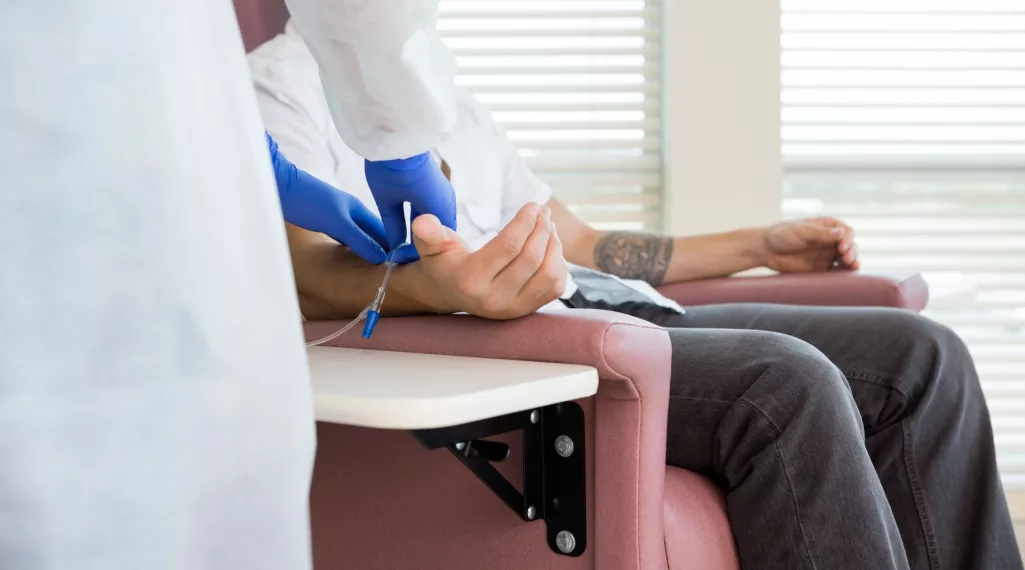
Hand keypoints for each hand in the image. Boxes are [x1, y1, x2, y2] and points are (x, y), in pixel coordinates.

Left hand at [267, 133, 387, 263]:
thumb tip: (381, 258)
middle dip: (382, 248)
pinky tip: (350, 254)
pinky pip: (344, 235)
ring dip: (367, 248)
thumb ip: (359, 240)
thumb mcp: (337, 224)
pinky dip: (351, 245)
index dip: (393, 246)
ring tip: (375, 266)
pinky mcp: (324, 219)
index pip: (383, 231)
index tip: (403, 264)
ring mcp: (337, 214)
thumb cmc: (308, 202)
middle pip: (372, 233)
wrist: (278, 185)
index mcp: (358, 209)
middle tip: (392, 270)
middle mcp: (350, 211)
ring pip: (358, 234)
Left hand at [364, 153, 456, 263]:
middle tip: (405, 255)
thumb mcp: (387, 201)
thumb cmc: (390, 168)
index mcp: (437, 209)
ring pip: (438, 221)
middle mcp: (446, 201)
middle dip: (425, 244)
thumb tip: (396, 247)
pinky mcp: (438, 184)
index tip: (404, 260)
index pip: (436, 242)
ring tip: (408, 243)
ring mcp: (444, 192)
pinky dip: (427, 220)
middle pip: (439, 232)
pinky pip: (436, 209)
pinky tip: (413, 226)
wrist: (395, 134)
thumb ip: (394, 226)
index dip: (421, 253)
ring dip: (427, 232)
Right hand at [395, 203, 566, 318]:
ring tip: (548, 227)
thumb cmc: (443, 263)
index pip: (508, 246)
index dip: (525, 222)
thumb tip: (423, 221)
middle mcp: (493, 299)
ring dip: (554, 246)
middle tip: (542, 212)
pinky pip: (555, 287)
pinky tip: (549, 248)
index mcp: (470, 279)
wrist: (448, 294)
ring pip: (548, 274)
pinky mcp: (526, 311)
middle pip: (532, 259)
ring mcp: (512, 308)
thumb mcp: (430, 247)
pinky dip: (558, 264)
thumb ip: (428, 233)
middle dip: (542, 229)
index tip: (532, 205)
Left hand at [760, 217, 858, 272]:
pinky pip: (836, 271)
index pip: (846, 232)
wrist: (766, 250)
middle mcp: (830, 240)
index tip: (841, 247)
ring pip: (846, 259)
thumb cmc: (782, 235)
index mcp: (827, 227)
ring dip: (851, 262)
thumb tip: (841, 233)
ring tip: (853, 267)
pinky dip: (843, 273)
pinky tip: (847, 274)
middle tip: (846, 258)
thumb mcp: (801, 231)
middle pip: (849, 246)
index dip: (847, 239)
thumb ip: (820, 233)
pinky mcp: (821, 268)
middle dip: (851, 251)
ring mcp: (827, 255)